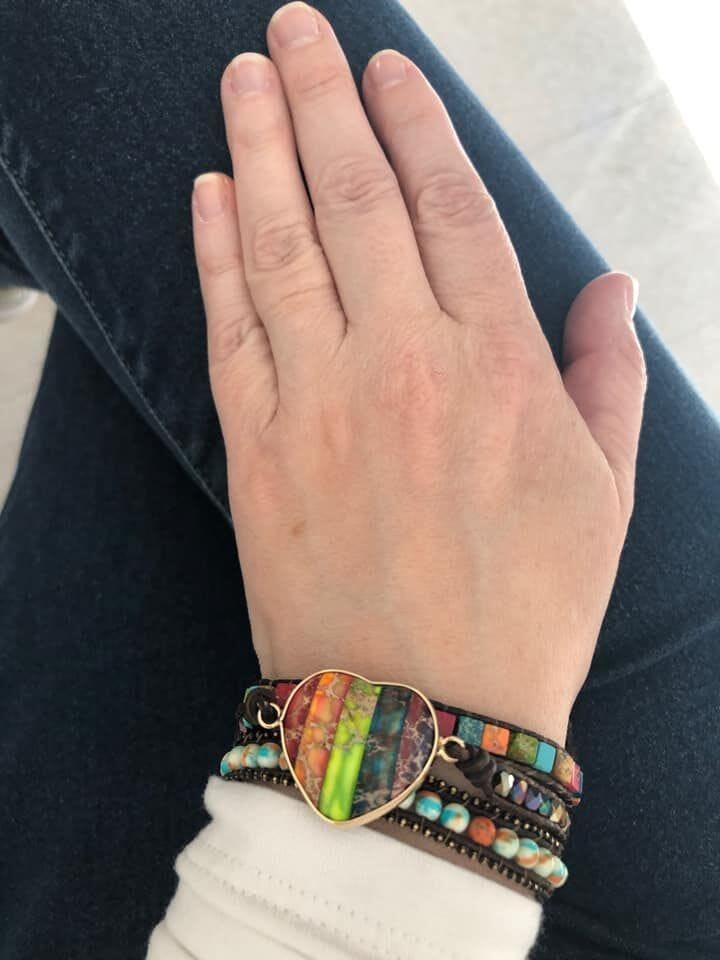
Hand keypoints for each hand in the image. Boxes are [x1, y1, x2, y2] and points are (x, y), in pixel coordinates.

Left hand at [191, 2, 645, 745]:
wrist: (422, 717)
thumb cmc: (525, 610)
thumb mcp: (606, 495)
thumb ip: (606, 377)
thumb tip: (611, 287)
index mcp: (498, 369)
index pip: (450, 212)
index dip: (416, 128)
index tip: (387, 72)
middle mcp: (404, 366)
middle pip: (356, 202)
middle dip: (322, 103)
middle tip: (294, 32)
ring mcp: (320, 405)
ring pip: (284, 248)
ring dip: (259, 151)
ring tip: (243, 81)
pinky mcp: (256, 451)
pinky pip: (232, 330)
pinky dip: (217, 255)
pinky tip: (209, 196)